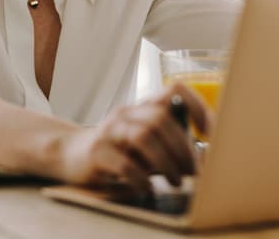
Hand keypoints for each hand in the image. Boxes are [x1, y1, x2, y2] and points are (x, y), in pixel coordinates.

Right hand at [55, 83, 210, 192]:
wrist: (69, 155)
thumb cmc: (117, 152)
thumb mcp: (145, 145)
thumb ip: (170, 146)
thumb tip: (204, 159)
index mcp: (143, 108)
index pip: (175, 89)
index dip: (197, 106)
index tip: (209, 132)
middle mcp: (126, 113)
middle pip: (160, 119)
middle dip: (183, 148)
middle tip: (194, 171)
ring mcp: (109, 130)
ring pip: (144, 136)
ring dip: (166, 163)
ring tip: (175, 182)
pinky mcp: (96, 151)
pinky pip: (124, 163)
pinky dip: (142, 179)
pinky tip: (148, 188)